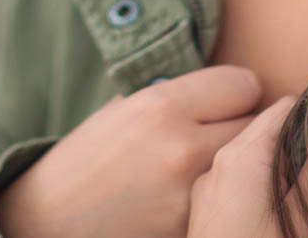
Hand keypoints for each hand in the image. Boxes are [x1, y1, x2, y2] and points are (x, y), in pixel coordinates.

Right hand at [0, 65, 267, 237]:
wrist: (52, 219)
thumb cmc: (88, 157)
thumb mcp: (126, 107)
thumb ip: (178, 94)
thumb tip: (231, 88)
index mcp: (161, 105)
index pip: (244, 84)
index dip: (236, 92)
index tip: (225, 101)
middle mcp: (181, 147)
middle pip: (256, 125)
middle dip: (242, 125)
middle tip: (220, 131)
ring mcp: (190, 193)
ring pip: (249, 164)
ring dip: (239, 160)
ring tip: (209, 160)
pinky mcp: (192, 225)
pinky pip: (229, 197)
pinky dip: (223, 194)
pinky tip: (198, 192)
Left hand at [185, 93, 307, 237]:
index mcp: (238, 158)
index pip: (285, 108)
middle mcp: (214, 167)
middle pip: (266, 132)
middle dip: (304, 142)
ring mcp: (205, 194)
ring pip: (251, 160)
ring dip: (285, 168)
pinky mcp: (205, 219)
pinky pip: (237, 185)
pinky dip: (265, 188)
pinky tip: (285, 212)